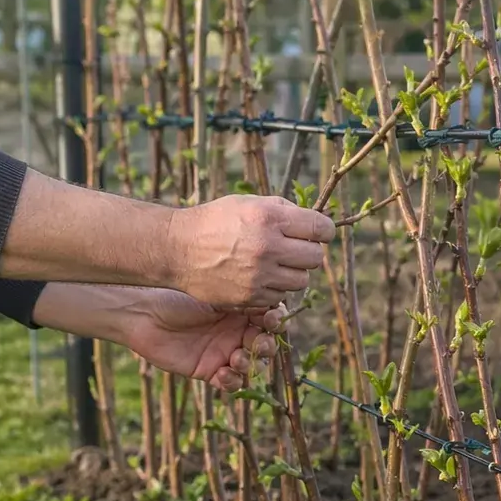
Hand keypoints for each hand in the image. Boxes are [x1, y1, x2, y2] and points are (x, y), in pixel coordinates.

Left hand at [121, 289, 284, 391]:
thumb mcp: (215, 294)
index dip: (275, 322)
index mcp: (241, 310)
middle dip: (266, 347)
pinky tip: (223, 373)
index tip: (271, 320)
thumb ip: (243, 300)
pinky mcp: (210, 370)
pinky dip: (233, 381)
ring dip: (250, 365)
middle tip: (256, 343)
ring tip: (235, 358)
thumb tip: (273, 303)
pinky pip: (232, 383)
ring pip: (252, 366)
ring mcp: (224, 352)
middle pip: (265, 345)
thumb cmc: (178, 298)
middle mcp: (236, 332)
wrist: (145, 316)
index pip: (270, 319)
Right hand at [166, 195, 335, 309]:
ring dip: (293, 272)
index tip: (318, 233)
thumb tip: (314, 224)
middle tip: (293, 248)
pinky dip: (275, 288)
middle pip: (316, 258)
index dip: (323, 230)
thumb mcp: (248, 203)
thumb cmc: (215, 221)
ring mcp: (260, 275)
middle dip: (308, 252)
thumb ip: (283, 210)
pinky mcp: (251, 297)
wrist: (177, 248)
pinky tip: (259, 276)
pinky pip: (281, 296)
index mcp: (270, 218)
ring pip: (302, 281)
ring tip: (274, 263)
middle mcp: (268, 247)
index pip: (320, 228)